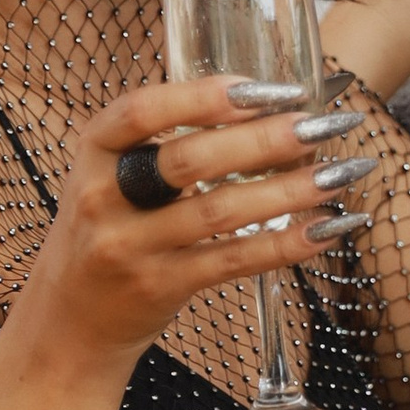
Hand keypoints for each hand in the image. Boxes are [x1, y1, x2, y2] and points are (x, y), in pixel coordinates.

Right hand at [10, 73, 378, 387]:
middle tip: (322, 126)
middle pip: (190, 161)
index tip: (263, 87)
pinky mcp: (158, 288)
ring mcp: (128, 247)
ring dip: (289, 190)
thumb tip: (268, 106)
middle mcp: (103, 197)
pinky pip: (232, 262)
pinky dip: (285, 243)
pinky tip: (326, 228)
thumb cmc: (108, 230)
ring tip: (341, 173)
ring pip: (219, 212)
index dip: (204, 95)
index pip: (143, 111)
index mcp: (93, 151)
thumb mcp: (111, 176)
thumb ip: (166, 141)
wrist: (68, 322)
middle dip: (264, 140)